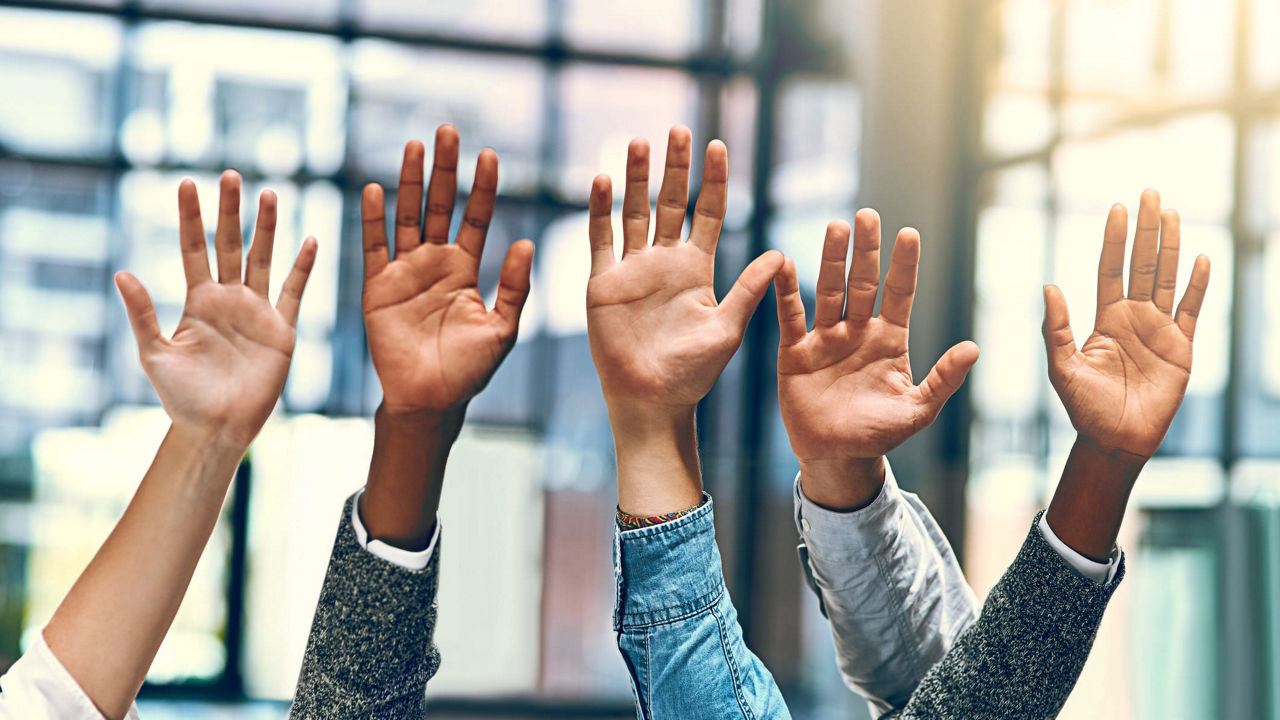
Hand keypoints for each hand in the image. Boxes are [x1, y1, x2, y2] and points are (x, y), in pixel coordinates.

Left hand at [115, 171, 316, 448]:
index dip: (189, 217)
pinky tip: (310, 240)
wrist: (218, 427)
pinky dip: (303, 268)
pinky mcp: (282, 330)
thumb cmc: (182, 397)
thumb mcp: (154, 353)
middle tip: (230, 175)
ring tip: (270, 194)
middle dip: (229, 211)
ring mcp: (257, 312)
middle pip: (229, 245)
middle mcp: (228, 300)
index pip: (192, 249)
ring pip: (262, 259)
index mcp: (197, 302)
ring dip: (267, 228)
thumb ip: (143, 313)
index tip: (185, 183)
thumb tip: (122, 273)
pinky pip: (294, 292)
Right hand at [362, 125, 533, 417]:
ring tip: (414, 147)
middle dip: (444, 170)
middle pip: (440, 206)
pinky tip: (375, 191)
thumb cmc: (469, 371)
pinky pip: (374, 247)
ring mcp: (405, 272)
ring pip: (407, 217)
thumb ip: (513, 287)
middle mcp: (435, 263)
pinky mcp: (377, 287)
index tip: (489, 155)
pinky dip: (373, 220)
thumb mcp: (502, 328)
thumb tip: (526, 243)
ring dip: (410, 182)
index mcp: (466, 269)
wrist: (430, 401)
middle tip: (448, 132)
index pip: (477, 218)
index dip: (483, 188)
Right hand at [587, 126, 781, 514]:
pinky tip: (600, 181)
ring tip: (639, 142)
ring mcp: (632, 269)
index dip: (713, 179)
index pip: (707, 212)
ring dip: (635, 178)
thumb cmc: (694, 373)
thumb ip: (750, 290)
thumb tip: (782, 254)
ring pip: (634, 212)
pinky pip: (600, 239)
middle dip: (675, 167)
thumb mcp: (729, 327)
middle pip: (670, 202)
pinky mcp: (603, 283)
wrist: (652, 400)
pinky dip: (600, 210)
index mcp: (697, 268)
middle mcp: (665, 262)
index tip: (718, 145)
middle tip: (679, 129)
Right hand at [775, 211, 978, 508]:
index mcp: (890, 341)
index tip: (908, 234)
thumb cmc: (879, 435)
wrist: (836, 458)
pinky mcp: (795, 351)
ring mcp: (826, 338)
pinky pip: (790, 316)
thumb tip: (973, 348)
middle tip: (868, 216)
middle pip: (863, 283)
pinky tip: (784, 263)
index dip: (903, 265)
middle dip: (866, 250)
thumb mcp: (918, 410)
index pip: (898, 294)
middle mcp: (858, 332)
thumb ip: (943, 379)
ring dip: (831, 259)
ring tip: (835, 227)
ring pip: (829, 290)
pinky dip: (786, 291)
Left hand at [1042, 189, 1209, 458]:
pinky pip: (1191, 310)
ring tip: (1173, 213)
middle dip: (1146, 230)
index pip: (1111, 269)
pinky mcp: (1181, 348)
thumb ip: (1056, 328)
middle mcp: (1133, 318)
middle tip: (1150, 193)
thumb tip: (1048, 286)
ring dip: (1171, 246)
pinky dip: (1197, 285)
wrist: (1115, 439)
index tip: (1118, 208)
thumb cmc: (1084, 408)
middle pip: (1141, 264)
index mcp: (1105, 320)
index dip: (1115, 239)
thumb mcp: (1062, 367)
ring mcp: (1159, 330)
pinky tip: (1201, 258)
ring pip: (1167, 278)